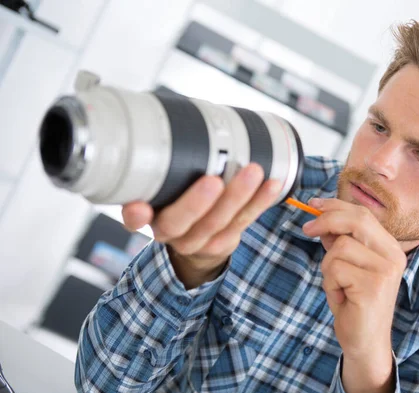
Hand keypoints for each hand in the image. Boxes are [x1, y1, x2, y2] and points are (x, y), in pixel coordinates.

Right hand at [122, 163, 282, 288]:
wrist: (195, 242)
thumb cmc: (178, 200)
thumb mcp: (161, 185)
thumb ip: (162, 161)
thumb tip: (171, 112)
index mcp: (148, 215)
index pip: (134, 219)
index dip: (136, 215)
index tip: (139, 207)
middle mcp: (170, 232)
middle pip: (180, 221)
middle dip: (196, 202)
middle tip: (213, 181)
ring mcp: (198, 240)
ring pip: (217, 221)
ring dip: (237, 196)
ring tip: (252, 172)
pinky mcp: (224, 241)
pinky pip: (243, 221)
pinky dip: (259, 202)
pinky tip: (271, 185)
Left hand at [302, 198, 406, 392]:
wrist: (364, 342)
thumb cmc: (354, 303)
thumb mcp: (346, 266)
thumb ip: (340, 242)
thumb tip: (322, 217)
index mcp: (390, 247)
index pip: (363, 214)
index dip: (336, 205)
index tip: (313, 204)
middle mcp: (393, 256)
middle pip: (356, 220)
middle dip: (326, 220)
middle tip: (306, 230)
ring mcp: (385, 270)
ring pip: (340, 247)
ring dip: (328, 266)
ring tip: (338, 285)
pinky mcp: (373, 286)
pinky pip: (335, 269)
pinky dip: (329, 283)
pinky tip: (341, 297)